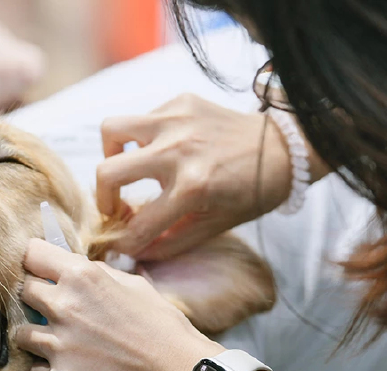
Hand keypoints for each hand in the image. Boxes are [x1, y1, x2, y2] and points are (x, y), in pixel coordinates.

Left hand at [16, 239, 223, 370]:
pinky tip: (66, 367)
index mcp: (82, 276)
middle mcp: (64, 306)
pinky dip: (46, 370)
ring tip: (57, 342)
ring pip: (20, 334)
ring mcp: (58, 344)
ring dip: (35, 336)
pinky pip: (34, 370)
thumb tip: (78, 268)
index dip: (35, 262)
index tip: (40, 270)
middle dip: (35, 298)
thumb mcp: (135, 285)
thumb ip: (99, 273)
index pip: (32, 254)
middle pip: (23, 291)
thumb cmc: (164, 327)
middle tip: (54, 309)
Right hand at [96, 94, 311, 259]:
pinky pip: (142, 119)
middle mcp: (179, 150)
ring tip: (126, 167)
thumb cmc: (251, 192)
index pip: (138, 224)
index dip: (123, 242)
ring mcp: (177, 120)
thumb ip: (169, 242)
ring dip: (111, 154)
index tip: (119, 245)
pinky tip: (162, 149)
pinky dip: (142, 138)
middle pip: (107, 172)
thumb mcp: (214, 226)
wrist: (283, 148)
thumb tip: (131, 252)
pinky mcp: (180, 102)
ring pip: (112, 130)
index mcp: (192, 188)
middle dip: (102, 198)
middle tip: (115, 207)